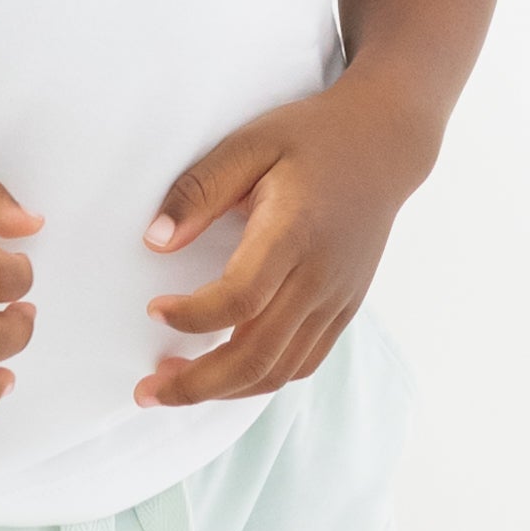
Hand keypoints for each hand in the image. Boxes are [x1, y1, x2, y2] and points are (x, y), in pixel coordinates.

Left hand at [135, 75, 435, 406]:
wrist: (383, 145)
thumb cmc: (310, 139)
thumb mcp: (249, 144)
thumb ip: (200, 190)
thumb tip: (156, 240)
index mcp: (294, 233)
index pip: (240, 299)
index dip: (191, 317)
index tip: (154, 309)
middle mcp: (320, 277)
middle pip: (258, 355)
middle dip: (196, 384)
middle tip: (146, 391)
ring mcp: (337, 299)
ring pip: (279, 371)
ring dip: (223, 391)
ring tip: (174, 387)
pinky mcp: (344, 309)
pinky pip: (302, 363)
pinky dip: (259, 379)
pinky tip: (225, 374)